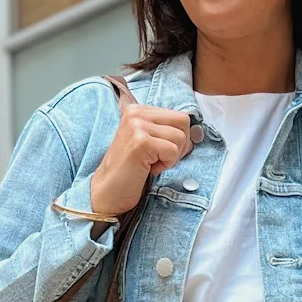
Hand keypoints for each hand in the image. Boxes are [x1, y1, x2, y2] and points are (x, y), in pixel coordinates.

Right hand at [89, 105, 194, 219]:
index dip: (178, 138)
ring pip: (180, 137)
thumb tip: (194, 133)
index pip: (178, 115)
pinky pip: (173, 151)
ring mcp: (137, 126)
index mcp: (137, 109)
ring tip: (151, 164)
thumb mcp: (146, 142)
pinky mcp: (141, 142)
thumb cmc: (128, 172)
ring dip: (172, 157)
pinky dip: (166, 165)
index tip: (161, 152)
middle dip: (180, 145)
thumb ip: (163, 130)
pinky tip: (148, 169)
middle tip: (161, 159)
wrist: (106, 192)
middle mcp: (136, 113)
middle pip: (183, 121)